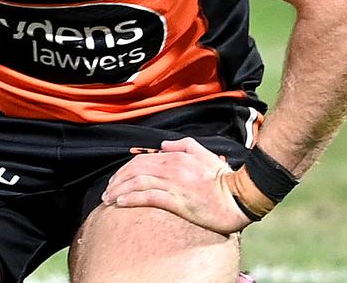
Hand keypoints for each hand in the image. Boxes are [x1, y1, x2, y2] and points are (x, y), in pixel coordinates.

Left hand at [100, 137, 253, 235]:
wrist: (239, 197)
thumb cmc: (223, 178)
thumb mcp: (203, 153)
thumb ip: (183, 145)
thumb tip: (163, 146)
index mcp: (176, 157)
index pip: (143, 160)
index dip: (126, 170)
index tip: (117, 180)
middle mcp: (172, 168)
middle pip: (135, 170)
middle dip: (118, 180)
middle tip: (107, 191)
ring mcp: (174, 184)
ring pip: (138, 183)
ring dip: (119, 190)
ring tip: (108, 199)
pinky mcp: (178, 201)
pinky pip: (148, 197)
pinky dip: (131, 198)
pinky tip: (121, 203)